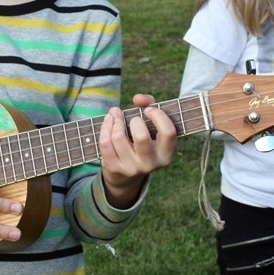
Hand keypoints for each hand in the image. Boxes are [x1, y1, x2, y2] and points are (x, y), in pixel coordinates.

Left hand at [99, 94, 176, 208]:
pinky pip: (105, 143)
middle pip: (141, 136)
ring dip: (115, 121)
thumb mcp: (151, 125)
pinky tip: (108, 121)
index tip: (148, 110)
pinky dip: (105, 127)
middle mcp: (151, 164)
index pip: (168, 132)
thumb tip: (138, 98)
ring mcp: (132, 168)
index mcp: (165, 154)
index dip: (158, 116)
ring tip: (115, 116)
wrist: (125, 176)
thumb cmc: (142, 141)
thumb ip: (148, 104)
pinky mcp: (114, 168)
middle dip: (134, 121)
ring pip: (119, 137)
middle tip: (132, 118)